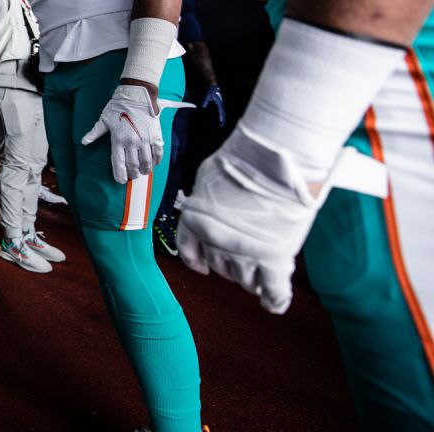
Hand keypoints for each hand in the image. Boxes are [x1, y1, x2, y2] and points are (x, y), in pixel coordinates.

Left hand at [81, 84, 161, 183]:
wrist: (136, 95)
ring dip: (145, 170)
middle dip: (133, 174)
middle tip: (133, 176)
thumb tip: (84, 141)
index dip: (120, 175)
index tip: (121, 181)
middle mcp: (132, 142)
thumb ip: (95, 132)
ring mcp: (145, 140)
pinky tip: (154, 164)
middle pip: (134, 166)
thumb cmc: (118, 107)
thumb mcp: (104, 120)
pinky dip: (157, 161)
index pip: (118, 163)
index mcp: (118, 140)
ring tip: (143, 172)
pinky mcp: (155, 136)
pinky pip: (158, 153)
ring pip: (147, 162)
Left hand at [177, 123, 328, 313]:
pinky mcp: (273, 257)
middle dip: (230, 264)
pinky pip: (272, 287)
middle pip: (220, 265)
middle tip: (245, 259)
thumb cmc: (242, 161)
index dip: (197, 261)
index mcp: (196, 220)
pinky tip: (275, 305)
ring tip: (261, 278)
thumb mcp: (211, 177)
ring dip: (251, 279)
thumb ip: (210, 198)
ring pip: (244, 278)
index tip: (203, 268)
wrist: (272, 160)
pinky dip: (274, 298)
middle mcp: (215, 240)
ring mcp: (244, 251)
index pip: (190, 250)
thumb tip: (215, 203)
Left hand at [202, 85, 225, 126]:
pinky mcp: (218, 103)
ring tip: (221, 124)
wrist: (213, 85)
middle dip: (223, 119)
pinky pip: (220, 111)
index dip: (221, 116)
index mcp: (219, 102)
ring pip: (222, 112)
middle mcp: (221, 104)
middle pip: (223, 113)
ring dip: (222, 118)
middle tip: (221, 126)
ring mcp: (220, 104)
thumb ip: (205, 100)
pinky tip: (220, 119)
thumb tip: (203, 106)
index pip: (221, 111)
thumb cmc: (211, 90)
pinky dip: (221, 115)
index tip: (221, 121)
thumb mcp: (208, 95)